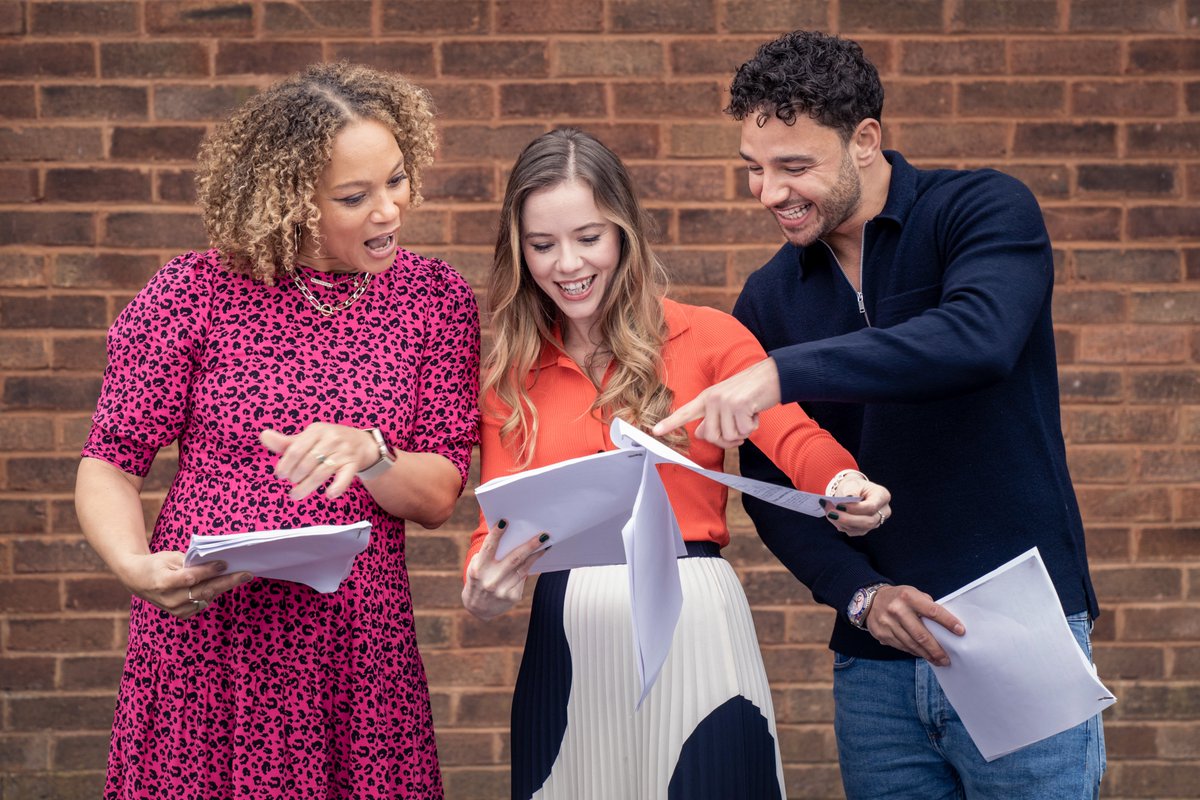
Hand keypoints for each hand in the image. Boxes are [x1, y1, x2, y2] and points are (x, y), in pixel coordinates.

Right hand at [114, 551, 252, 619]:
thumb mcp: (169, 557)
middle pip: (203, 591)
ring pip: (206, 598)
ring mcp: (175, 609)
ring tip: (239, 576)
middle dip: (227, 582)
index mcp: (163, 582)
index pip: (191, 577)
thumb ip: (190, 562)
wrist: (138, 580)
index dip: (209, 571)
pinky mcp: (180, 615)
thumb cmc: (156, 564)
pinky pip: (202, 604)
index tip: (225, 563)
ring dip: (222, 587)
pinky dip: (212, 594)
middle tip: (247, 574)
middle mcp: (169, 599)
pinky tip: (219, 584)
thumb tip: (216, 563)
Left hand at [260, 423, 378, 499]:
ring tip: (296, 495)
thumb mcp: (309, 438)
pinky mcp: (353, 465)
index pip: (296, 449)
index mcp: (317, 430)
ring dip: (307, 487)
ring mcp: (344, 452)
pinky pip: (345, 477)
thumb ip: (286, 442)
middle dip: (295, 476)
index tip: (279, 475)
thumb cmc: (328, 441)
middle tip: (291, 482)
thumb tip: (263, 436)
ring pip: (322, 472)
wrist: (361, 443)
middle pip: (307, 462)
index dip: (285, 465)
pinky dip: (337, 487)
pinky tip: (329, 495)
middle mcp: (331, 439)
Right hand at [462, 520, 548, 620]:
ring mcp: (502, 590)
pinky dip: (530, 566)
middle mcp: (490, 580)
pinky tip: (536, 557)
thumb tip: (510, 538)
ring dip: (536, 555)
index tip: (505, 521)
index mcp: (478, 570)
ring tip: (545, 544)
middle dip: (530, 545)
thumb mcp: (476, 567)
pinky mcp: (512, 596)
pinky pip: (523, 577)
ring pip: (523, 567)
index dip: (496, 534)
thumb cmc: (478, 580)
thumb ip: (488, 555)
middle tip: (543, 535)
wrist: (478, 608)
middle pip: (514, 558)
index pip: (488, 548)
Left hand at [652, 358, 780, 447]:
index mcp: (706, 398)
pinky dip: (753, 427)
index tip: (655, 432)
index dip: (670, 423)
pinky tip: (755, 413)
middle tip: (740, 430)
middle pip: (710, 437)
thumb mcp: (726, 403)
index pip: (684, 412)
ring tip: (748, 416)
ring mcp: (724, 401)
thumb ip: (712, 418)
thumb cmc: (750, 392)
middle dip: (727, 441)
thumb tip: (699, 433)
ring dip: (743, 432)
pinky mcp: (738, 405)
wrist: (772, 377)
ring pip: (729, 437)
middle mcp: (712, 399)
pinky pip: (743, 431)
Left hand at [821, 476, 892, 535]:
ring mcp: (877, 522)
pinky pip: (855, 532)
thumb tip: (847, 499)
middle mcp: (883, 511)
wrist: (853, 491)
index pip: (871, 507)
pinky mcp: (867, 529)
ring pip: (861, 529)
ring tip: (829, 513)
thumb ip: (851, 492)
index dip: (855, 508)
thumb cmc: (854, 486)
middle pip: (868, 521)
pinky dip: (843, 526)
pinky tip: (834, 518)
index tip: (839, 505)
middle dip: (847, 519)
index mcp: (882, 496)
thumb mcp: (852, 484)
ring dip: (842, 523)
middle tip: (830, 513)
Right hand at [865, 584, 964, 665]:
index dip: (948, 622)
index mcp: (908, 597)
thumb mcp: (913, 593)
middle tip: (947, 658)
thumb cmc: (899, 598)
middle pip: (921, 635)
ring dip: (927, 654)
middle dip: (936, 649)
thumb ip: (927, 605)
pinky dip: (914, 652)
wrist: (870, 601)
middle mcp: (897, 610)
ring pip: (912, 644)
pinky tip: (922, 654)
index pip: (932, 611)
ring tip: (938, 660)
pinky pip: (902, 647)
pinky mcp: (882, 634)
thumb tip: (946, 624)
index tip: (960, 631)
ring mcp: (887, 623)